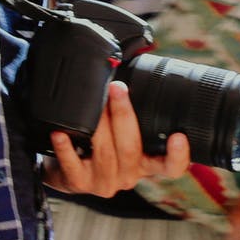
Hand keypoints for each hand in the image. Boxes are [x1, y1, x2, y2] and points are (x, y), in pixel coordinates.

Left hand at [41, 82, 190, 196]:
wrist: (66, 170)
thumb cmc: (99, 144)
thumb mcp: (123, 132)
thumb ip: (137, 107)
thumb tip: (139, 55)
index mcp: (145, 162)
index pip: (171, 166)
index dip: (178, 155)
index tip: (178, 136)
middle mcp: (128, 175)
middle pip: (131, 149)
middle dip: (124, 115)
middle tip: (117, 88)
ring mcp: (104, 182)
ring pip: (104, 152)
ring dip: (98, 124)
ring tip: (94, 102)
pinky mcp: (79, 184)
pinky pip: (72, 163)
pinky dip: (66, 147)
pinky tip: (61, 132)